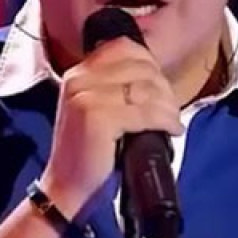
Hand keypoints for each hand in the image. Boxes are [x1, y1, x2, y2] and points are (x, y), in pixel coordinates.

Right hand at [41, 37, 184, 218]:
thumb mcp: (95, 110)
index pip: (124, 47)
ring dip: (169, 106)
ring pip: (147, 89)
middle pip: (141, 67)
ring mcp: (87, 96)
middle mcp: (79, 78)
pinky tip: (172, 131)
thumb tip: (157, 77)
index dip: (150, 64)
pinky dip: (166, 121)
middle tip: (171, 110)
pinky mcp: (98, 118)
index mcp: (78, 72)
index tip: (160, 88)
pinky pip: (147, 112)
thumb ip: (115, 87)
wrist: (65, 190)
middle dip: (164, 88)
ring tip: (172, 122)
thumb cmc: (88, 154)